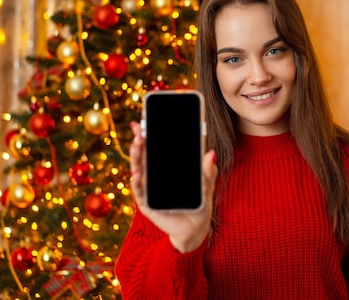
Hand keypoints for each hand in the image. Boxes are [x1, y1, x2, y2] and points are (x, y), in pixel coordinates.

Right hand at [128, 120, 218, 252]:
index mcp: (167, 168)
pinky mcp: (148, 204)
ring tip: (137, 144)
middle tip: (140, 128)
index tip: (146, 119)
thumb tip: (211, 153)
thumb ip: (208, 170)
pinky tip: (137, 172)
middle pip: (145, 155)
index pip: (156, 147)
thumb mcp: (207, 184)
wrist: (195, 229)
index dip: (150, 134)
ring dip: (137, 156)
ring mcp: (150, 189)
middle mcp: (155, 176)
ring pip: (140, 169)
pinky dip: (138, 181)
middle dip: (141, 140)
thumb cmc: (199, 203)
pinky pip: (140, 191)